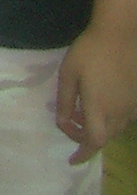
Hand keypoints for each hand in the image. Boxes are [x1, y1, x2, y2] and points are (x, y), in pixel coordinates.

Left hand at [56, 0, 136, 162]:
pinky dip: (110, 118)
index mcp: (99, 109)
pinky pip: (124, 118)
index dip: (83, 154)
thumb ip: (65, 102)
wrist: (120, 35)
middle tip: (71, 124)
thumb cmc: (89, 52)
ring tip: (81, 110)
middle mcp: (119, 113)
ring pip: (115, 130)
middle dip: (86, 138)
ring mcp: (131, 106)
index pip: (93, 143)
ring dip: (98, 128)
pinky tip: (99, 101)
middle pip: (104, 138)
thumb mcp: (68, 75)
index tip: (72, 159)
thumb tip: (63, 122)